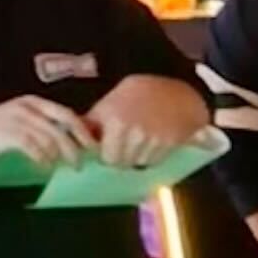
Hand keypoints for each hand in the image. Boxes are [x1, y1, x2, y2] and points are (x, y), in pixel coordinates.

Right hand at [0, 96, 97, 171]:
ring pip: (51, 138)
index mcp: (33, 102)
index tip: (93, 148)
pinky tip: (43, 167)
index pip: (66, 113)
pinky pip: (35, 148)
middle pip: (63, 124)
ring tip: (60, 167)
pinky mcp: (8, 134)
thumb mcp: (21, 123)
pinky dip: (43, 159)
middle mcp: (28, 106)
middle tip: (81, 162)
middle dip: (77, 144)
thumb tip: (69, 143)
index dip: (83, 131)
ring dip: (59, 156)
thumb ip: (42, 128)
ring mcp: (18, 119)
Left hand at [85, 74, 208, 170]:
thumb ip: (95, 120)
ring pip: (136, 164)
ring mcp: (151, 140)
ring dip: (136, 156)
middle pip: (119, 163)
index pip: (104, 156)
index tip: (108, 146)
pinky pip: (152, 162)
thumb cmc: (142, 93)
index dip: (105, 152)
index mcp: (114, 118)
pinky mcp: (167, 146)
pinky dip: (151, 156)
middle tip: (125, 144)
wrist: (179, 93)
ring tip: (141, 138)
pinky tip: (154, 140)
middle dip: (120, 157)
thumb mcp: (113, 98)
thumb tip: (78, 137)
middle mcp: (132, 131)